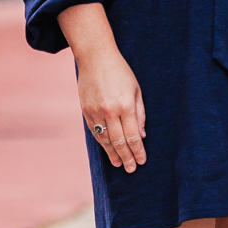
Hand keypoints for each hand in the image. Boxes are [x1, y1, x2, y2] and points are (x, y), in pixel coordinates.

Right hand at [78, 45, 146, 171]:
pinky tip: (107, 149)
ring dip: (113, 153)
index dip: (138, 151)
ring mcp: (95, 112)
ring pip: (105, 139)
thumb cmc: (120, 72)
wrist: (95, 57)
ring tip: (119, 164)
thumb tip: (141, 135)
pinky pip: (94, 131)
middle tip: (131, 169)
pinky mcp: (85, 110)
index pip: (132, 136)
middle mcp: (109, 111)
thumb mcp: (136, 90)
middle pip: (119, 141)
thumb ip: (140, 114)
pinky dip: (102, 142)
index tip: (142, 161)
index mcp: (125, 106)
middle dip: (126, 157)